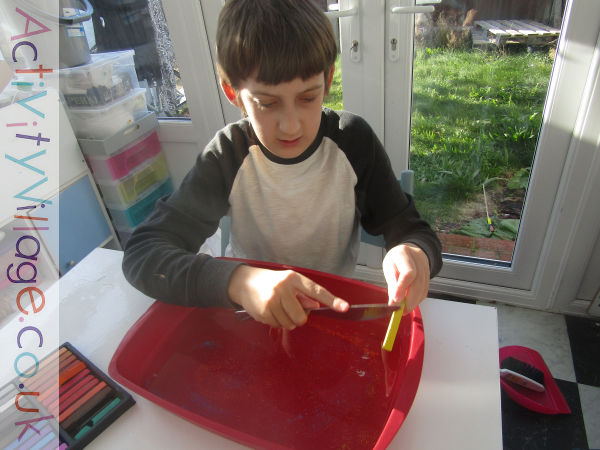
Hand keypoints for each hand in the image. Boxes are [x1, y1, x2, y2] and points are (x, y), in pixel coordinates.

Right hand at [227, 265, 348, 328]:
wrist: (244, 282)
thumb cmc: (272, 282)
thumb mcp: (289, 282)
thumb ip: (304, 294)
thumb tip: (317, 306)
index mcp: (293, 278)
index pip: (316, 291)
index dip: (331, 300)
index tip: (344, 307)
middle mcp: (282, 289)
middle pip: (301, 317)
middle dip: (299, 317)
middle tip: (291, 309)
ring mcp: (271, 301)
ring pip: (289, 324)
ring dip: (286, 320)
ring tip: (278, 308)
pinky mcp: (263, 312)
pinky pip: (277, 326)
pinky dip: (276, 321)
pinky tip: (269, 310)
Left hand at [382, 243, 429, 313]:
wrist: (408, 252)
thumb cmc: (396, 260)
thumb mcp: (389, 267)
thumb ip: (392, 284)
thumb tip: (394, 303)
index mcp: (404, 253)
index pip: (408, 272)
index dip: (402, 288)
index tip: (396, 301)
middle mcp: (418, 259)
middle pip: (418, 282)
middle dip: (410, 299)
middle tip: (401, 310)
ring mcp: (426, 267)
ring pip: (423, 288)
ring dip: (414, 302)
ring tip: (404, 310)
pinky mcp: (429, 276)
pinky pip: (425, 290)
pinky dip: (418, 299)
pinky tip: (411, 304)